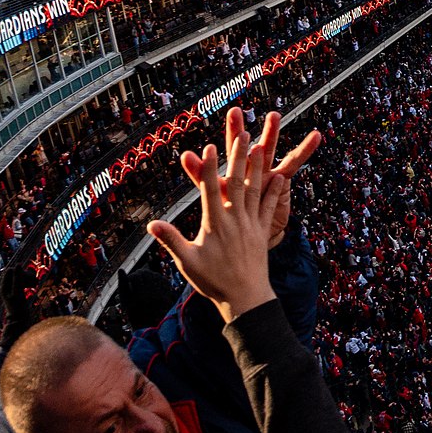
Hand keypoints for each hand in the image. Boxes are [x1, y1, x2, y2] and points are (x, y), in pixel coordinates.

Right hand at [146, 109, 321, 321]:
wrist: (245, 299)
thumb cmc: (213, 281)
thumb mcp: (187, 262)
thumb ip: (170, 240)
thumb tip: (151, 224)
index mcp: (215, 224)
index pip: (211, 189)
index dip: (209, 168)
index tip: (210, 147)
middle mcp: (235, 219)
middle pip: (237, 182)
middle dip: (238, 157)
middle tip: (242, 133)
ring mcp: (251, 224)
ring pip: (255, 190)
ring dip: (257, 167)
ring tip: (261, 145)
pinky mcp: (263, 232)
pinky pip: (270, 207)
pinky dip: (275, 192)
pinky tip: (280, 176)